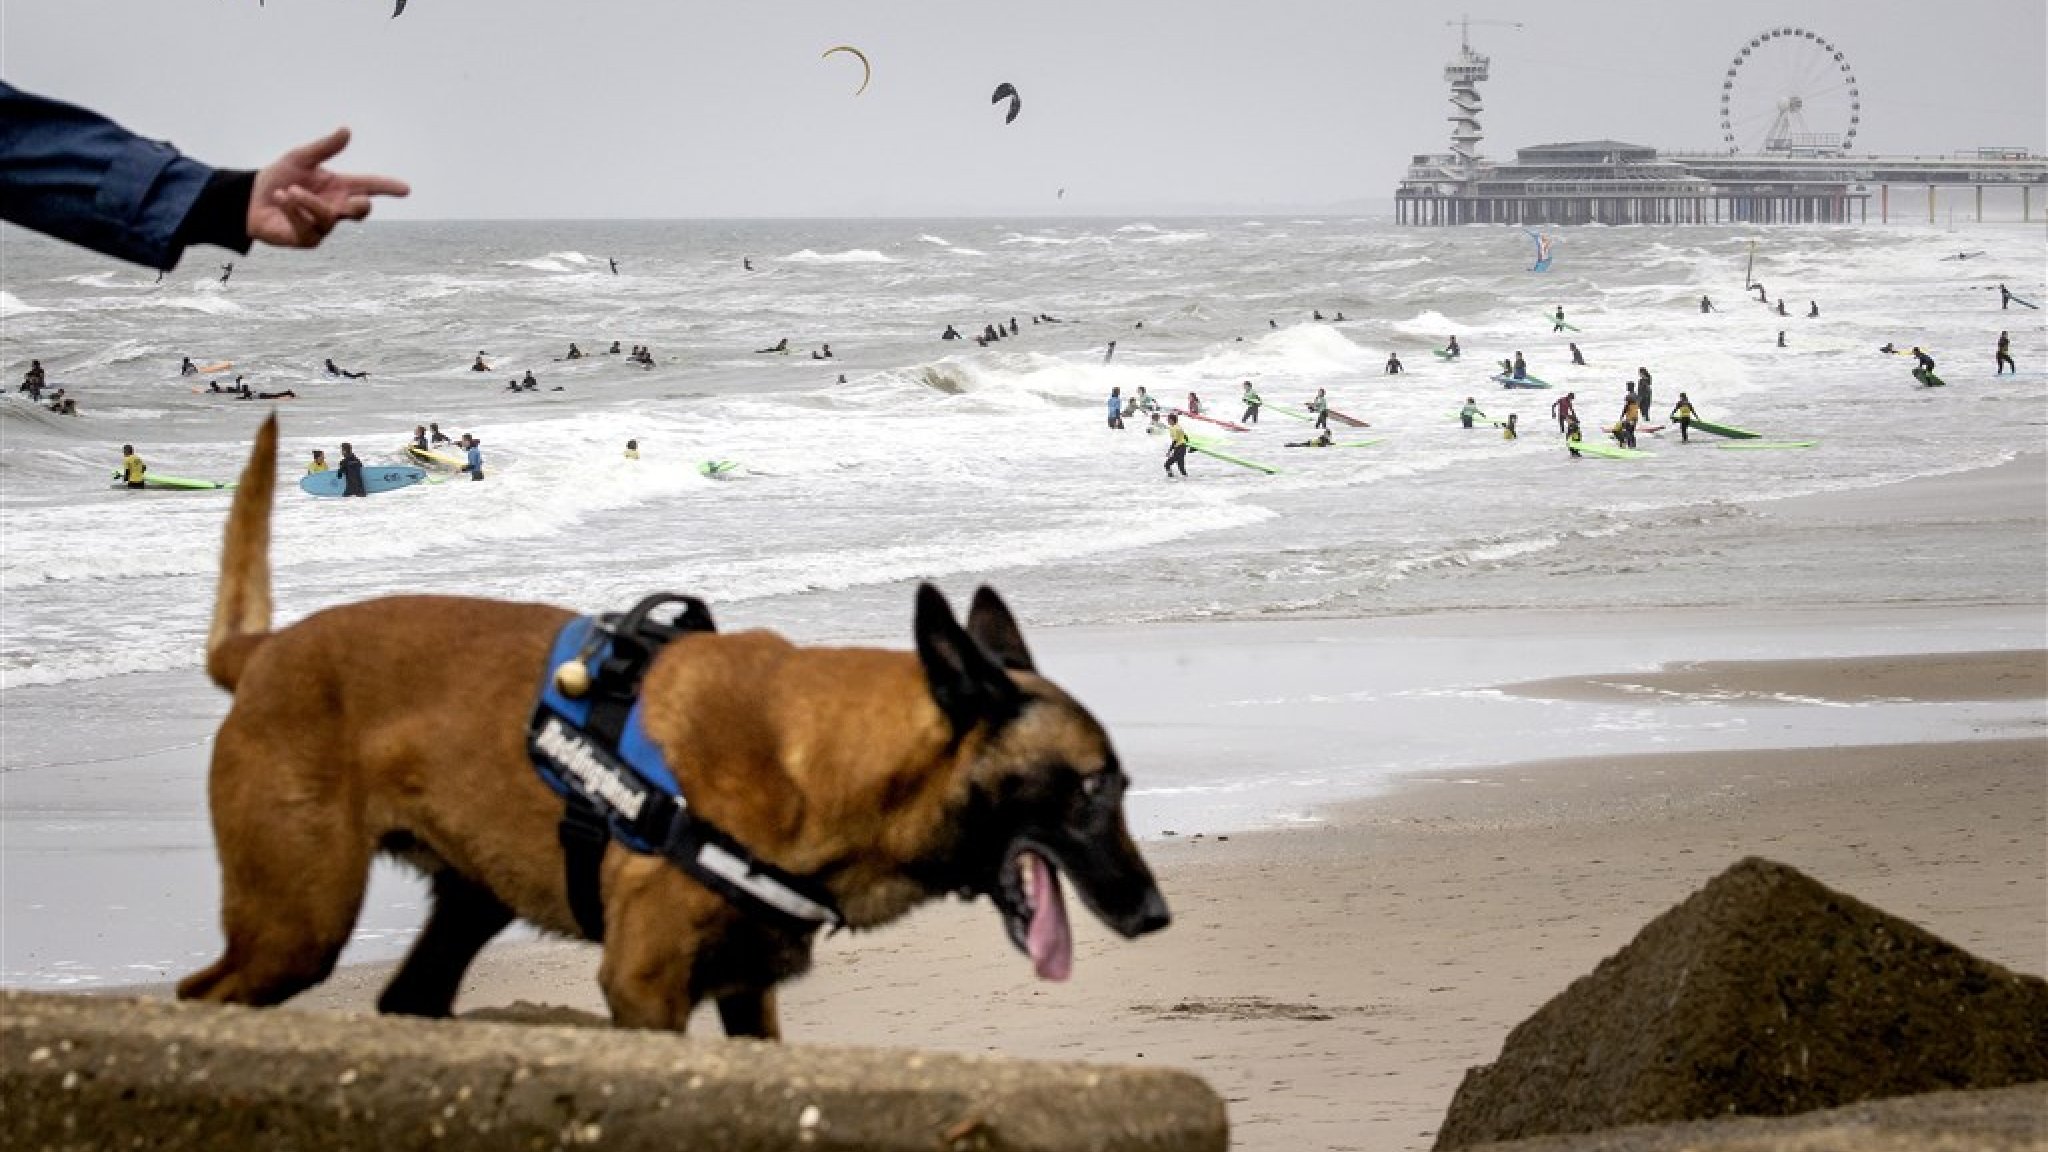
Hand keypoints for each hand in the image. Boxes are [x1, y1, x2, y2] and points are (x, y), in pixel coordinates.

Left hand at [246, 128, 409, 248]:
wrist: (251, 199)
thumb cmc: (279, 178)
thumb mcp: (300, 157)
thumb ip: (324, 148)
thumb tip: (346, 130)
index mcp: (340, 187)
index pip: (369, 186)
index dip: (388, 187)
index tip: (405, 189)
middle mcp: (336, 208)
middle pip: (360, 210)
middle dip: (361, 205)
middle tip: (360, 199)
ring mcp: (324, 227)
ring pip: (328, 217)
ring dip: (308, 202)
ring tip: (288, 191)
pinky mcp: (308, 240)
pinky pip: (307, 226)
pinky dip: (293, 210)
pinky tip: (281, 199)